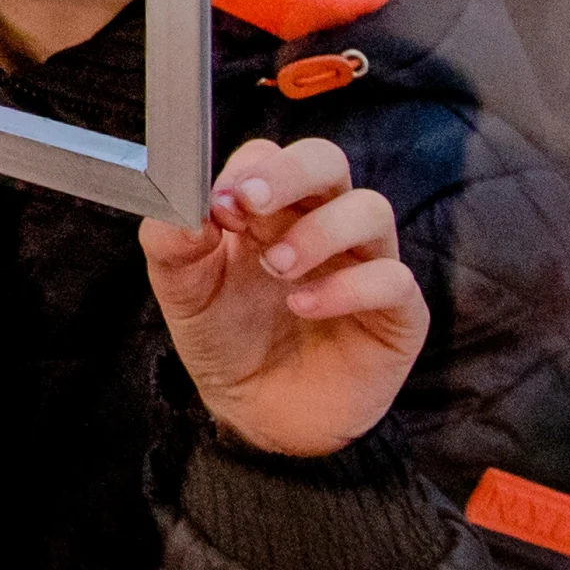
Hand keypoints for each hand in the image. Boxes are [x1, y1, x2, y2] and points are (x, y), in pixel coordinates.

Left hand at [141, 136, 426, 458]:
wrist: (255, 413)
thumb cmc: (225, 337)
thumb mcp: (182, 289)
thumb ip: (173, 241)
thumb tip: (185, 204)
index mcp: (270, 206)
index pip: (270, 156)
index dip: (248, 169)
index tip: (220, 200)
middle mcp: (321, 222)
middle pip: (327, 162)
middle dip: (291, 173)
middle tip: (251, 202)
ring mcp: (363, 262)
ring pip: (371, 210)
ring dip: (320, 231)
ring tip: (277, 268)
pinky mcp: (395, 312)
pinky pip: (394, 279)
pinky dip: (349, 287)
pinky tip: (304, 307)